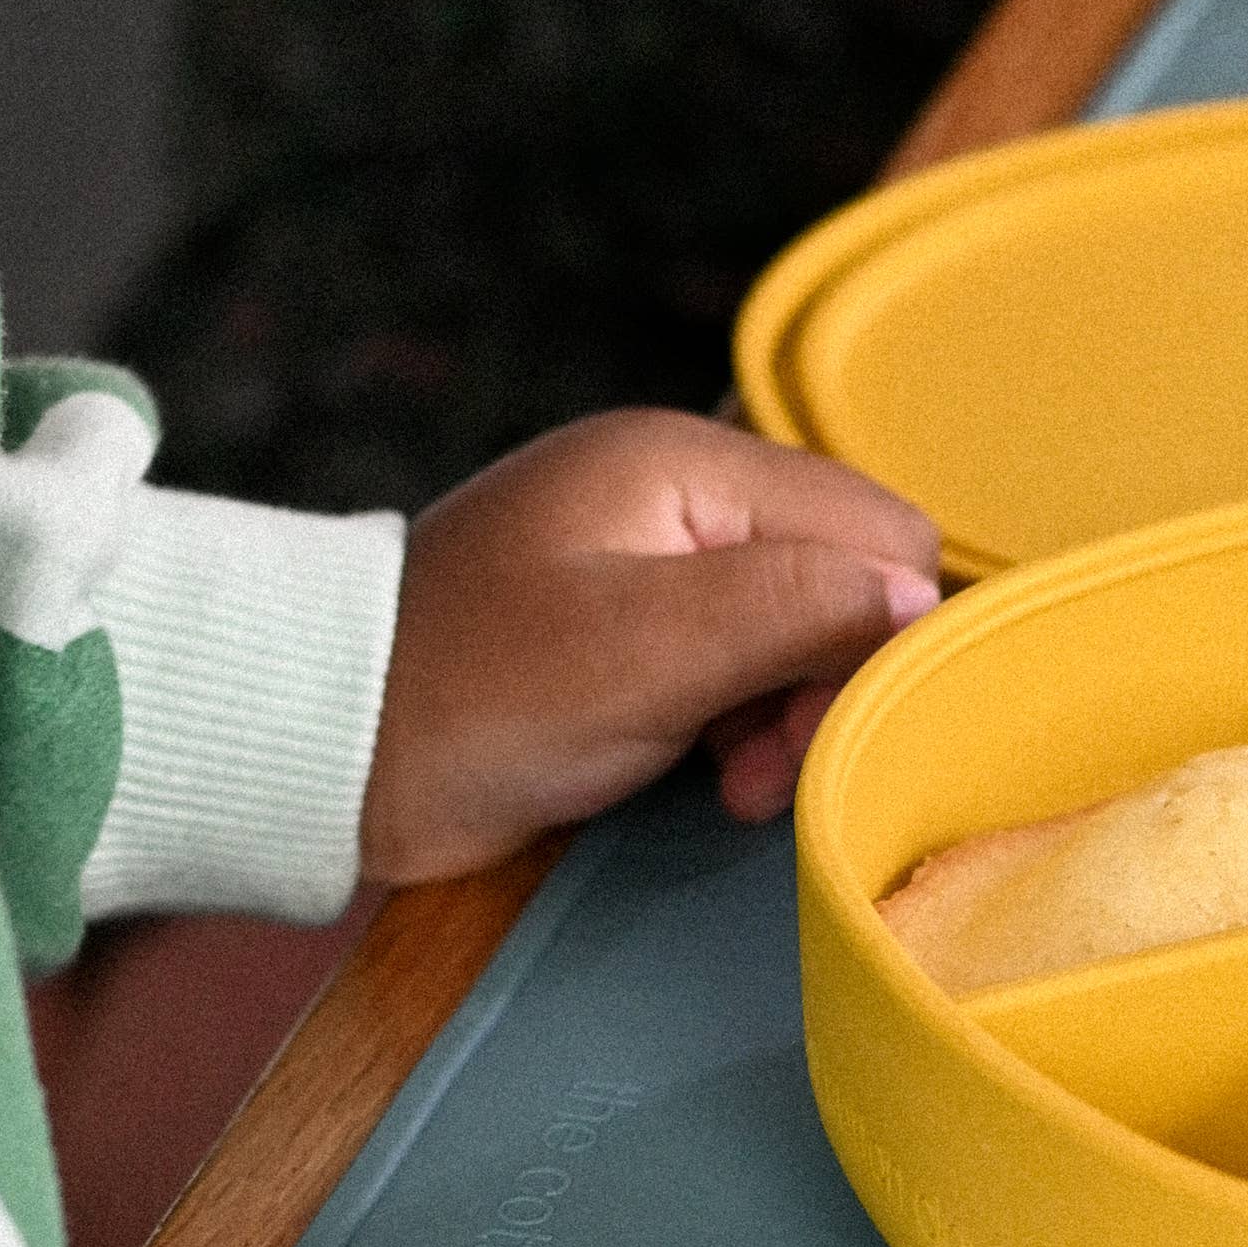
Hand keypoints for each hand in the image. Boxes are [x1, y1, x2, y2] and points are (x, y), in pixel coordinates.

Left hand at [359, 407, 943, 885]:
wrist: (326, 752)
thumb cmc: (472, 699)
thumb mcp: (644, 652)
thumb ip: (792, 608)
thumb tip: (920, 597)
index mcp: (685, 464)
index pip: (876, 525)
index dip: (881, 632)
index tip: (814, 726)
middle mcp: (680, 493)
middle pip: (846, 577)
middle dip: (829, 683)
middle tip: (761, 771)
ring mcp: (653, 560)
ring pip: (802, 628)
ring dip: (786, 718)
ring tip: (730, 782)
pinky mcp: (631, 627)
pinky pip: (741, 662)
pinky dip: (741, 724)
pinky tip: (705, 773)